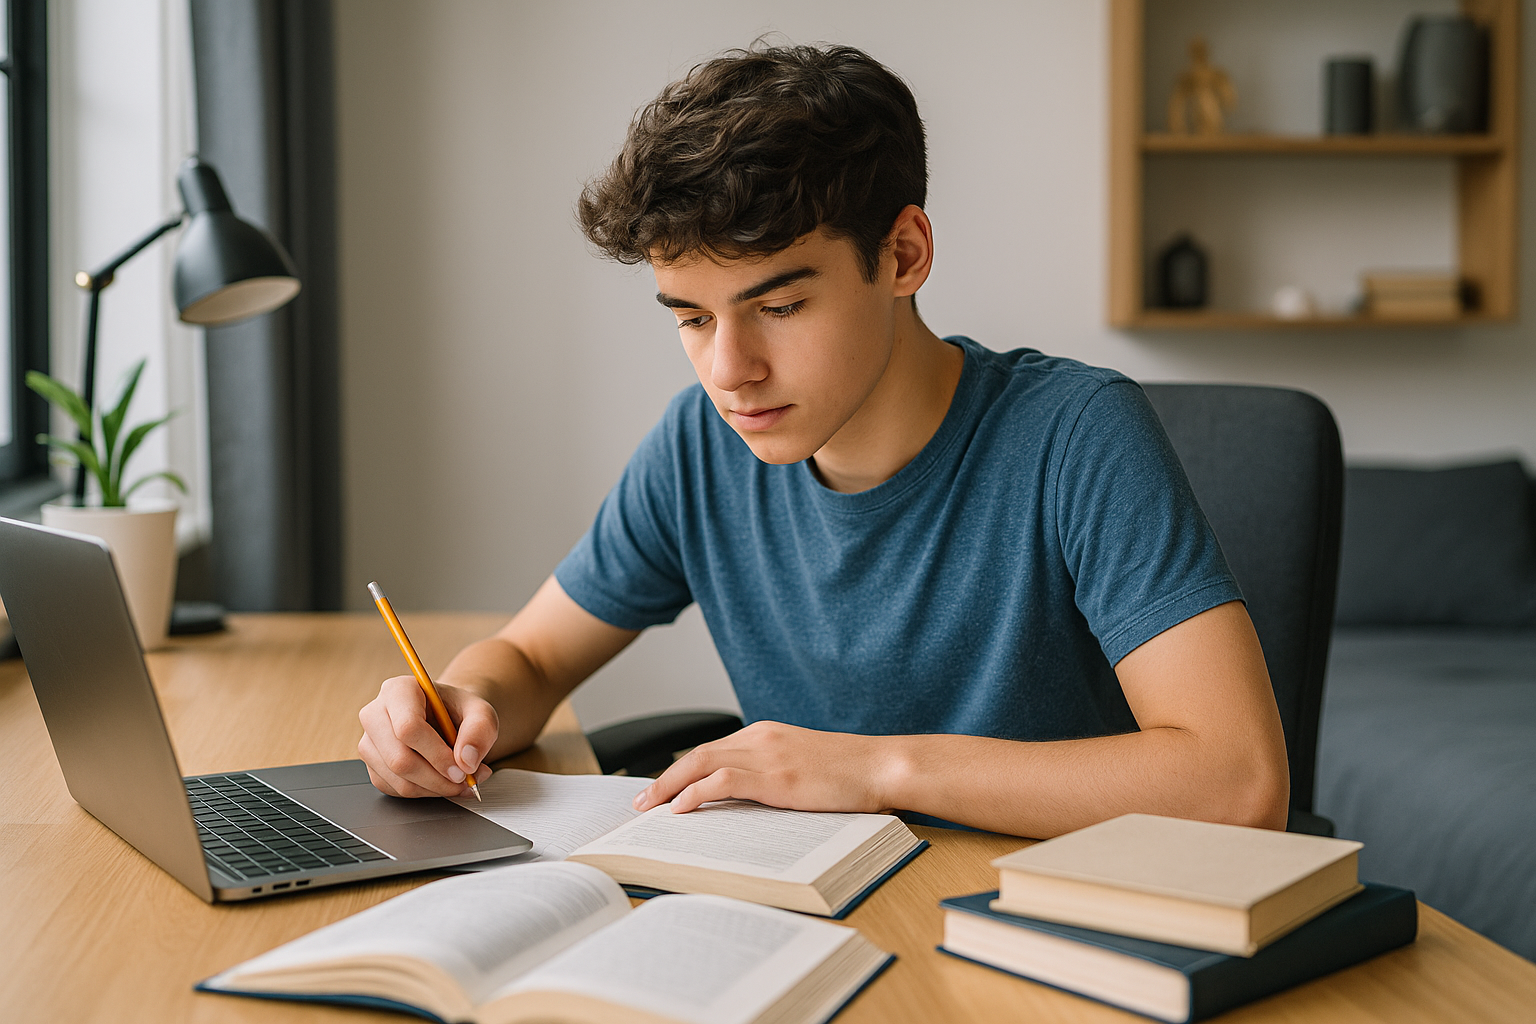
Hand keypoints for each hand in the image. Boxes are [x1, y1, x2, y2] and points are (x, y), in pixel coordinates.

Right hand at [358, 675, 499, 797]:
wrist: (447, 718)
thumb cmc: (459, 710)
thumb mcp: (481, 712)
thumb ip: (480, 731)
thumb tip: (466, 761)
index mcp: (398, 690)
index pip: (408, 728)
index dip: (437, 755)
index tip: (462, 770)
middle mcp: (375, 714)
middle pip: (399, 759)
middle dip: (437, 778)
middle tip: (465, 780)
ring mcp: (370, 742)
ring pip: (398, 779)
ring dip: (434, 788)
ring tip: (461, 781)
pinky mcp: (372, 765)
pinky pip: (396, 790)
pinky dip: (425, 792)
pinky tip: (442, 781)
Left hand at [633, 721, 893, 813]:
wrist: (882, 767)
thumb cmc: (852, 775)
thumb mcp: (804, 770)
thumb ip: (774, 778)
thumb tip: (748, 803)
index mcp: (768, 734)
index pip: (713, 750)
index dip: (682, 769)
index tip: (663, 788)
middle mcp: (761, 737)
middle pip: (698, 753)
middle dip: (664, 777)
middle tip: (642, 801)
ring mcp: (767, 754)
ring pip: (701, 763)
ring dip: (669, 786)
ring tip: (649, 807)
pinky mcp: (775, 775)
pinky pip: (722, 780)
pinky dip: (695, 792)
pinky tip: (680, 807)